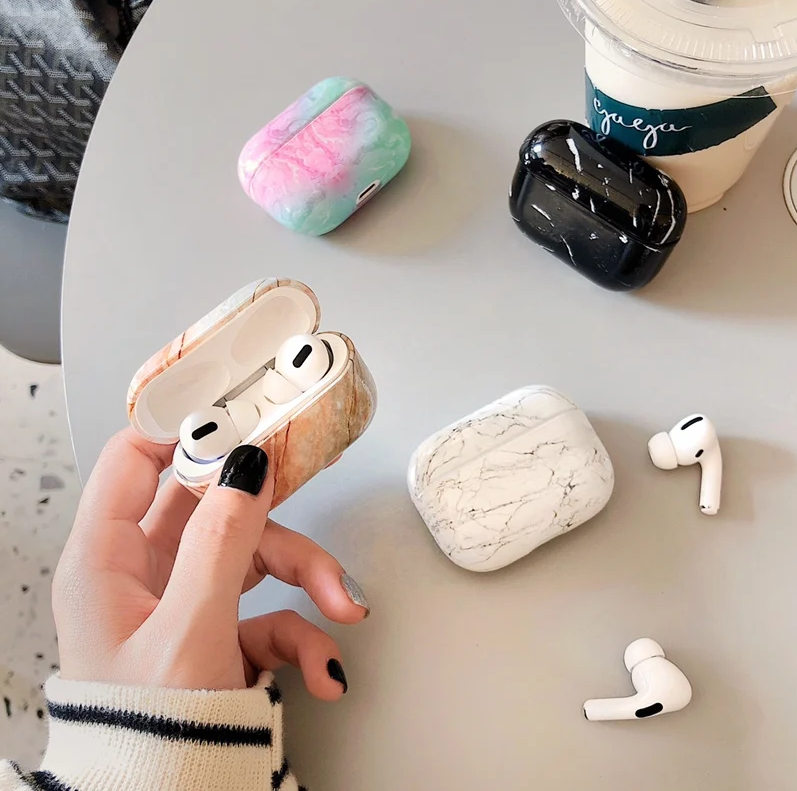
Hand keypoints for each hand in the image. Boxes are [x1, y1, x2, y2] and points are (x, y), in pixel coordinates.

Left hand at [52, 429, 368, 695]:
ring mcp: (186, 601)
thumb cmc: (150, 732)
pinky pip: (268, 610)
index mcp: (106, 560)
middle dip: (272, 516)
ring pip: (253, 555)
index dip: (180, 431)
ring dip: (306, 578)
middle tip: (310, 492)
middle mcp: (143, 572)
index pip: (132, 462)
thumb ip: (220, 541)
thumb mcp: (188, 630)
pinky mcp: (220, 632)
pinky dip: (302, 632)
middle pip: (213, 507)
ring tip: (343, 610)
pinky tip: (322, 668)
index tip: (236, 410)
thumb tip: (246, 464)